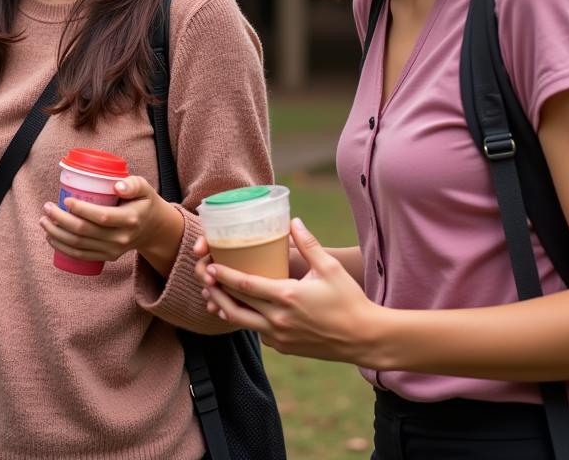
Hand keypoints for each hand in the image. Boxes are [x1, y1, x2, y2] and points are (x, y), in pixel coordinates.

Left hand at [40, 175, 180, 264]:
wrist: (153, 229)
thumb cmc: (144, 202)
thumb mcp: (144, 188)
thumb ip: (132, 184)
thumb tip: (117, 186)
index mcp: (130, 219)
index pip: (101, 217)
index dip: (81, 209)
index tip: (65, 199)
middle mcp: (121, 238)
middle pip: (85, 232)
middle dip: (61, 220)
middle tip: (47, 207)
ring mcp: (113, 250)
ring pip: (79, 245)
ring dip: (57, 234)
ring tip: (43, 221)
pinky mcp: (107, 257)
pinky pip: (81, 256)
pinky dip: (63, 248)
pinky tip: (51, 238)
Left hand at [200, 218, 382, 364]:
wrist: (365, 339)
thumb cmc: (350, 300)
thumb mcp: (330, 268)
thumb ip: (308, 244)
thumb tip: (293, 220)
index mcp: (287, 297)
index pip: (245, 286)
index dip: (224, 275)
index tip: (210, 265)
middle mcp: (279, 320)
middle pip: (234, 307)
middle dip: (215, 291)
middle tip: (204, 277)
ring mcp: (280, 337)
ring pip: (241, 323)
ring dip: (224, 308)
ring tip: (212, 294)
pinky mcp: (285, 347)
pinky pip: (257, 333)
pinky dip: (244, 321)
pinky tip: (239, 310)